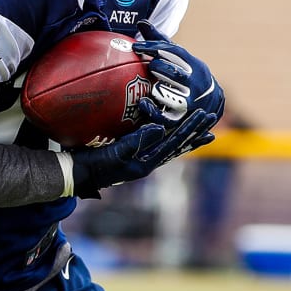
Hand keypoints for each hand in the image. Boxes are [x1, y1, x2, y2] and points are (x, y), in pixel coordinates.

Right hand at [68, 101, 218, 198]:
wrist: (78, 174)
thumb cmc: (92, 164)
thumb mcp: (113, 153)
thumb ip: (135, 141)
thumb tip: (159, 128)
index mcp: (146, 163)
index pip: (174, 143)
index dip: (190, 130)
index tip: (205, 117)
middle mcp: (148, 162)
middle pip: (177, 144)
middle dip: (195, 130)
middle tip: (212, 116)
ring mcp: (142, 159)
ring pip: (171, 145)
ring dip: (188, 134)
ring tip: (204, 126)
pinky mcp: (134, 154)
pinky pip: (159, 144)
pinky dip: (171, 136)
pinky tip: (175, 130)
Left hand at [132, 20, 225, 123]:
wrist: (211, 105)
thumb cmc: (187, 75)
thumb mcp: (179, 59)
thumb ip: (160, 42)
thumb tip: (141, 22)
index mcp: (194, 66)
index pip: (174, 52)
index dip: (154, 47)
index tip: (136, 46)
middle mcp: (195, 84)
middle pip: (171, 72)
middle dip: (157, 67)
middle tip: (149, 66)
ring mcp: (190, 102)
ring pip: (168, 93)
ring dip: (156, 88)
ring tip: (151, 85)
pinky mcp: (182, 119)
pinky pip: (163, 116)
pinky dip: (151, 109)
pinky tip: (143, 103)